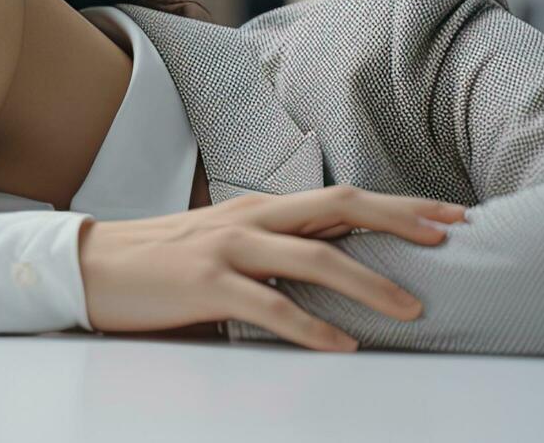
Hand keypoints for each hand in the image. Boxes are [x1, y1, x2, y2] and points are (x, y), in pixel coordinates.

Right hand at [77, 186, 467, 350]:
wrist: (92, 266)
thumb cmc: (163, 264)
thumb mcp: (227, 247)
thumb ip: (276, 252)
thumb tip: (336, 272)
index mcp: (261, 209)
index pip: (344, 199)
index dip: (400, 205)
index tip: (450, 215)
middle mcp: (252, 218)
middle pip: (341, 208)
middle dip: (401, 220)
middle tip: (450, 238)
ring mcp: (229, 248)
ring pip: (316, 257)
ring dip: (370, 285)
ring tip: (410, 309)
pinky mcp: (206, 283)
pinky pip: (271, 306)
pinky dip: (312, 327)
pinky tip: (341, 345)